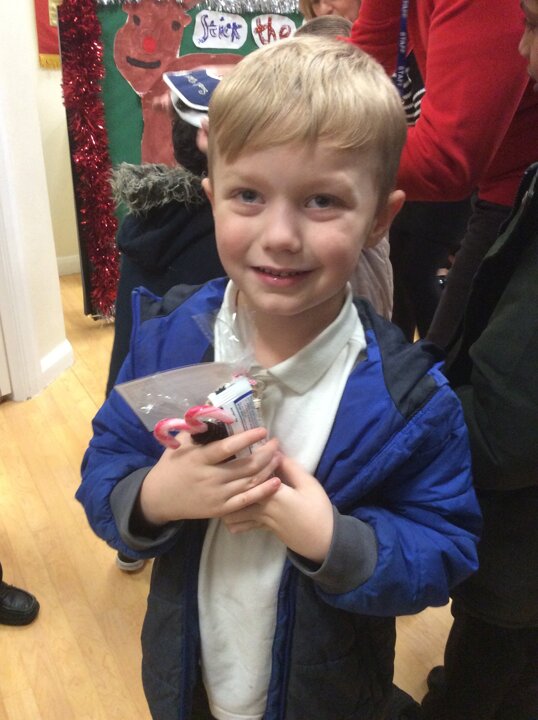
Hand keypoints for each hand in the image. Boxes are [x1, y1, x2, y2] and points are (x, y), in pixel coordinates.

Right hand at [139, 428, 280, 524]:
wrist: (159, 498)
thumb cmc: (172, 465)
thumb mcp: (180, 444)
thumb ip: (198, 430)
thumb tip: (219, 412)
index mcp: (198, 459)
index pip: (226, 448)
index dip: (246, 439)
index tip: (262, 430)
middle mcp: (209, 478)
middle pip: (244, 466)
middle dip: (265, 453)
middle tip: (275, 443)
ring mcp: (216, 495)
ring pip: (249, 482)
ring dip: (268, 468)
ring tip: (278, 457)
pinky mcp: (221, 509)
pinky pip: (247, 500)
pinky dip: (264, 491)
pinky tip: (277, 482)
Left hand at [222, 454, 333, 563]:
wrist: (323, 541)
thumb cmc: (318, 510)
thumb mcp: (309, 484)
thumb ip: (291, 468)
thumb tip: (275, 452)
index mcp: (273, 494)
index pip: (251, 476)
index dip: (244, 464)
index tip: (241, 454)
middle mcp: (262, 508)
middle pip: (236, 495)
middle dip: (228, 484)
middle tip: (225, 472)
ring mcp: (260, 521)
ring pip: (233, 514)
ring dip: (227, 503)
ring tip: (226, 491)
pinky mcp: (263, 529)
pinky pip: (241, 525)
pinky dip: (233, 519)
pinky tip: (233, 509)